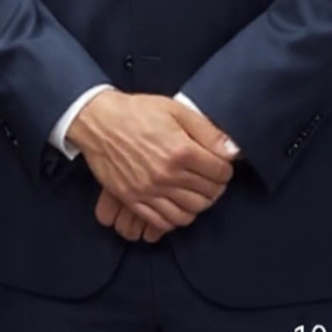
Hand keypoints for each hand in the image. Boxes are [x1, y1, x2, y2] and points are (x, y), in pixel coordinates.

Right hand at [68, 91, 236, 235]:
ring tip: (195, 191)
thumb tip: (233, 151)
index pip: (220, 173)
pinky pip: (164, 222)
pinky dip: (176, 218)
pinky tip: (176, 204)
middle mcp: (167, 175)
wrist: (98, 121)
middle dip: (214, 187)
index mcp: (181, 151)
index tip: (219, 164)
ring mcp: (149, 191)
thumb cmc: (136, 112)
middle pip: (207, 195)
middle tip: (210, 178)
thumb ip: (207, 131)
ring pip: (189, 213)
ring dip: (198, 204)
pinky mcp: (134, 200)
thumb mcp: (175, 109)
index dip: (225, 169)